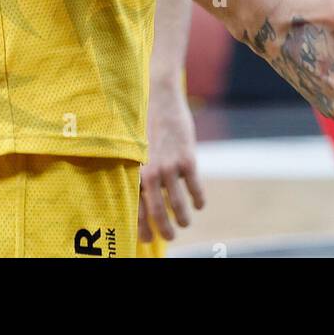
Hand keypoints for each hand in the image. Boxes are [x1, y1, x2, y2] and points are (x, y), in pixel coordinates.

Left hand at [139, 77, 204, 243]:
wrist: (160, 94)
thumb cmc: (144, 122)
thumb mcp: (135, 147)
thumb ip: (138, 170)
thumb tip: (142, 197)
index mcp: (134, 170)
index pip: (136, 208)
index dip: (142, 227)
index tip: (146, 239)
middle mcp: (149, 171)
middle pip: (157, 212)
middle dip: (165, 230)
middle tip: (170, 236)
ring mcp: (169, 166)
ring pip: (178, 205)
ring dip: (183, 218)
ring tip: (185, 223)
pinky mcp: (187, 158)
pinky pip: (195, 189)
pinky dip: (198, 200)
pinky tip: (200, 204)